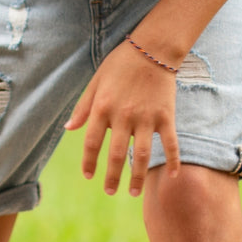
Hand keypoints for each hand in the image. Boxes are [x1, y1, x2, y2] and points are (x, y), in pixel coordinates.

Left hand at [64, 40, 180, 195]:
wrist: (152, 49)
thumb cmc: (119, 65)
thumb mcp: (95, 83)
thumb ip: (83, 107)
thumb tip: (69, 129)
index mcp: (102, 108)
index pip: (91, 143)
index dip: (89, 162)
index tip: (89, 176)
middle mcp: (123, 117)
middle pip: (115, 155)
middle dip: (112, 177)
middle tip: (110, 192)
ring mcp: (146, 118)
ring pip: (142, 156)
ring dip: (138, 177)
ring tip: (134, 192)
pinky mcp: (166, 116)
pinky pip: (170, 143)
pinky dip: (173, 160)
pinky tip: (172, 176)